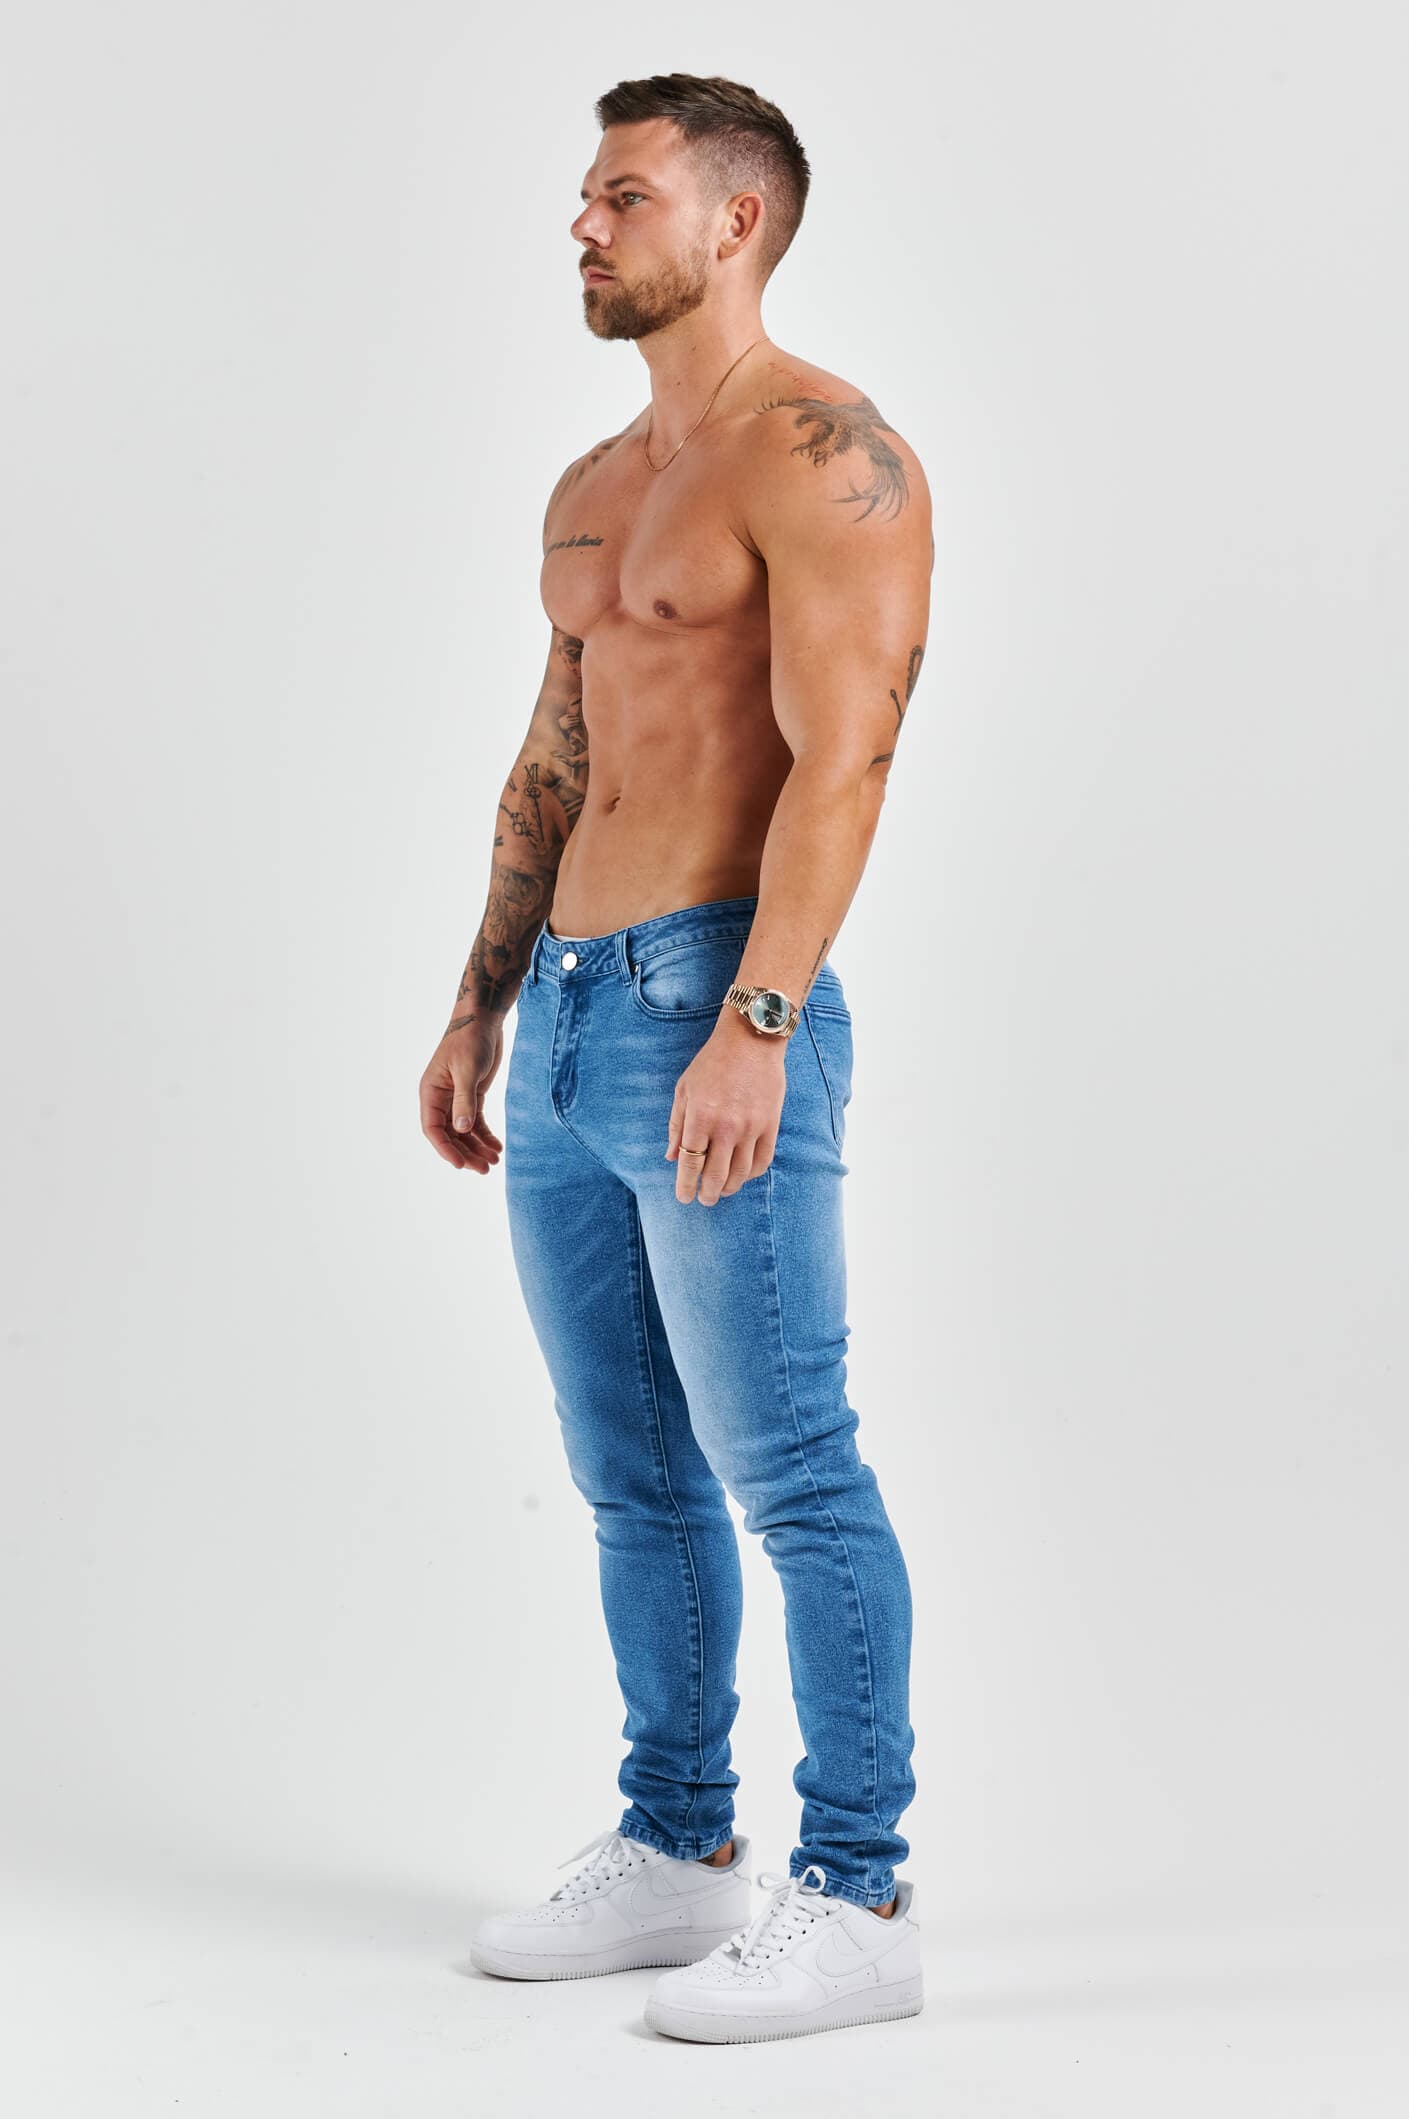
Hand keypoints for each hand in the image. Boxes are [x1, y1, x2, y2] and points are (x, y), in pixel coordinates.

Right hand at [420, 1021, 504, 1172]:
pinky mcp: (472, 1096)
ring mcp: (456, 1099)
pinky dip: (485, 1136)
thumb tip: (461, 1130)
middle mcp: (440, 1099)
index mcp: (431, 1093)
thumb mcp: (467, 1070)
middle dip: (465, 1153)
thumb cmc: (470, 1040)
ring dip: (477, 1148)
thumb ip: (465, 1100)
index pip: (433, 1129)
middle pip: (450, 1135)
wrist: (482, 1020)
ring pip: (464, 1132)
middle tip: (484, 1169)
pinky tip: (497, 1147)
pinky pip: (476, 1122)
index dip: (445, 1149)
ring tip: (494, 1161)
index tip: (460, 1165)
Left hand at [666, 1013, 786, 1204]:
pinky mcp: (771, 1124)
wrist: (751, 1041)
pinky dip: (752, 1174)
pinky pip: (763, 1161)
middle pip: (716, 1176)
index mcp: (700, 1117)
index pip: (690, 1164)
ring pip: (741, 1173)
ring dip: (729, 1188)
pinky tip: (743, 1175)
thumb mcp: (685, 1089)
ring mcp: (751, 1127)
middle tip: (703, 1200)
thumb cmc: (712, 1062)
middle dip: (707, 1194)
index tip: (684, 1197)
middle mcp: (726, 1127)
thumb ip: (677, 1125)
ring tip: (721, 1191)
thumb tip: (672, 1157)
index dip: (686, 1186)